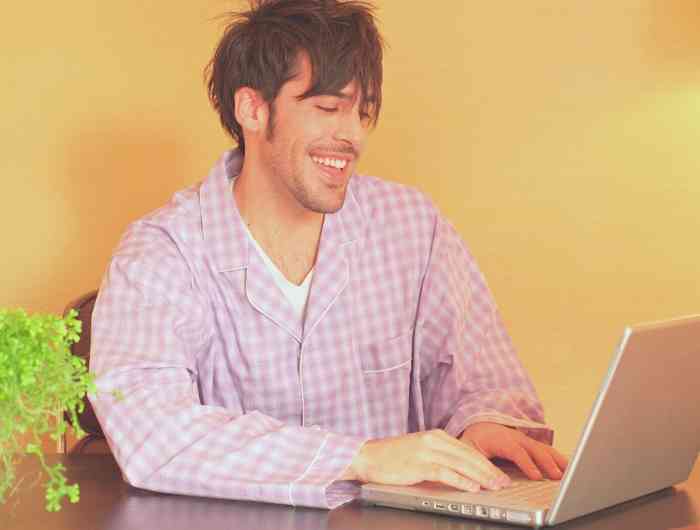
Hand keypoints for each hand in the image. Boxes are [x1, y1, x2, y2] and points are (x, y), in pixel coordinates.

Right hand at [341, 429, 510, 491]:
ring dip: (481, 476)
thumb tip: (462, 469)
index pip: (468, 450)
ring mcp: (426, 451)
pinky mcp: (418, 464)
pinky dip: (461, 480)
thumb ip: (440, 455)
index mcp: (436, 435)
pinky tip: (472, 487)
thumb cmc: (392, 456)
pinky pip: (445, 472)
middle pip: (469, 455)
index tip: (499, 474)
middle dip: (489, 470)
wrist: (367, 456)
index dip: (486, 463)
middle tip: (504, 482)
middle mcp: (434, 440)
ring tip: (494, 486)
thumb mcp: (420, 450)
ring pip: (461, 463)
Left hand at [460, 422, 567, 479]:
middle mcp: (515, 437)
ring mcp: (525, 440)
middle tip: (558, 477)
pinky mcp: (530, 445)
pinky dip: (558, 458)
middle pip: (534, 449)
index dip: (526, 464)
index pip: (515, 451)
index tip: (536, 477)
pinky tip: (569, 467)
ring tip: (569, 473)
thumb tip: (493, 481)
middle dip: (546, 463)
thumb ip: (477, 464)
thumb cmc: (474, 440)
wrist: (479, 426)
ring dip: (556, 460)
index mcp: (500, 439)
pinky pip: (546, 450)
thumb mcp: (468, 450)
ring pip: (543, 448)